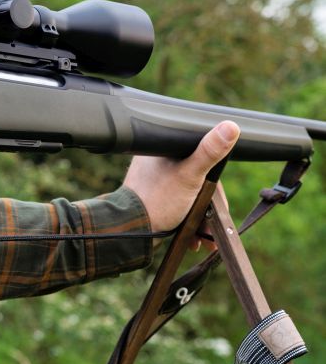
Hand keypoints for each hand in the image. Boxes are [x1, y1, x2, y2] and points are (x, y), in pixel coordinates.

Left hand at [123, 121, 239, 248]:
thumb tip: (230, 126)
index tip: (217, 199)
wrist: (133, 230)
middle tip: (211, 224)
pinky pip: (178, 205)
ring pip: (189, 194)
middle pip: (196, 179)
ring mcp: (154, 180)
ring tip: (205, 237)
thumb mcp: (190, 176)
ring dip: (200, 217)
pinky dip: (188, 220)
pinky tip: (194, 237)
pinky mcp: (154, 196)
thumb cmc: (158, 200)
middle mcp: (156, 162)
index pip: (199, 155)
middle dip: (207, 206)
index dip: (213, 178)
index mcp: (162, 149)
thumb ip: (210, 152)